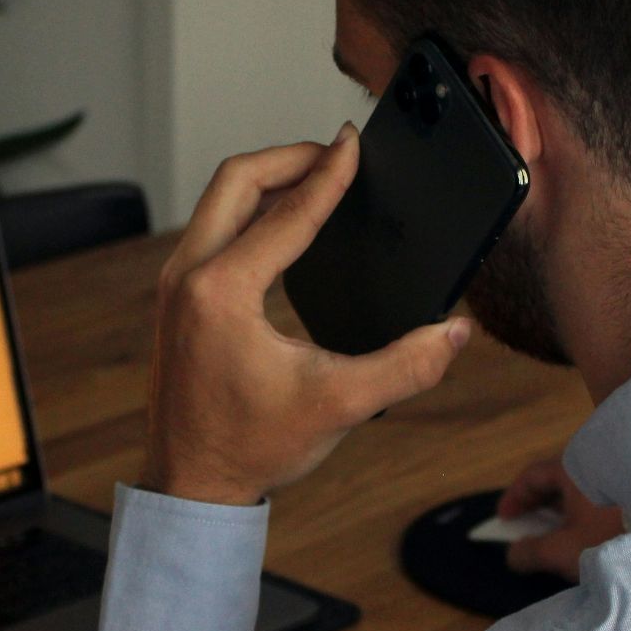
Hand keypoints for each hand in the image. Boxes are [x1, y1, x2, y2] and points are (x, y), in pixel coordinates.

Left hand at [137, 124, 474, 505]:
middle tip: (334, 154)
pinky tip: (283, 220)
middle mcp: (188, 277)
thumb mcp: (341, 405)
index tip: (354, 144)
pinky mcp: (176, 298)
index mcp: (222, 292)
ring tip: (315, 177)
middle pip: (235, 180)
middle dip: (289, 157)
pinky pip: (211, 227)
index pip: (287, 213)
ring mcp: (175, 285)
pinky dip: (248, 209)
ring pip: (218, 200)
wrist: (192, 486)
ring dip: (267, 180)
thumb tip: (455, 332)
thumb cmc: (253, 447)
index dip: (330, 175)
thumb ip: (407, 366)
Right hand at [497, 457, 624, 581]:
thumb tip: (512, 554)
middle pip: (557, 481)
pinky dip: (585, 513)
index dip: (515, 497)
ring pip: (581, 490)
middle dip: (538, 506)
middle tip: (526, 529)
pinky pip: (600, 498)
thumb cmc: (611, 536)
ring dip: (563, 511)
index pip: (533, 475)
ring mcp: (618, 478)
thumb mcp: (565, 550)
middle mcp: (595, 465)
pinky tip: (587, 535)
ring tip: (555, 536)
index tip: (504, 519)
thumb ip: (532, 553)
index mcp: (572, 469)